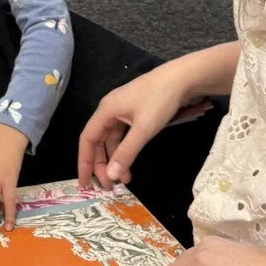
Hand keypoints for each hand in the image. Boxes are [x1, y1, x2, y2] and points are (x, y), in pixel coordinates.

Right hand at [77, 60, 210, 190]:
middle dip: (101, 165)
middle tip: (110, 187)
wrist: (182, 78)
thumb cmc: (159, 100)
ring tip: (124, 180)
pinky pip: (122, 135)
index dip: (84, 163)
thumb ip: (126, 152)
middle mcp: (109, 110)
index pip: (87, 140)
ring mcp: (122, 111)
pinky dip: (124, 150)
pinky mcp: (134, 112)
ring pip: (111, 140)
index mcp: (106, 111)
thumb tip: (110, 176)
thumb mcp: (143, 129)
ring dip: (115, 159)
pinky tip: (130, 163)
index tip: (85, 184)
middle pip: (98, 141)